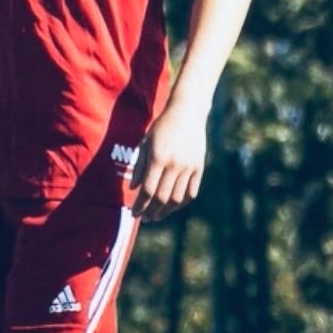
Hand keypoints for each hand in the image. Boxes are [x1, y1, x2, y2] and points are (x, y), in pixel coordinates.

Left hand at [129, 104, 206, 222]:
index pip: (148, 190)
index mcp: (158, 158)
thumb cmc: (162, 127)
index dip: (140, 206)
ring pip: (177, 198)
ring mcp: (189, 167)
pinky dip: (181, 203)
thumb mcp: (145, 142)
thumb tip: (134, 189)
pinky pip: (191, 192)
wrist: (187, 114)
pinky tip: (172, 206)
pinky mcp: (199, 168)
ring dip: (166, 211)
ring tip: (157, 216)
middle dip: (151, 212)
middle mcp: (174, 165)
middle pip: (162, 198)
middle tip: (144, 218)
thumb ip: (139, 166)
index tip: (134, 213)